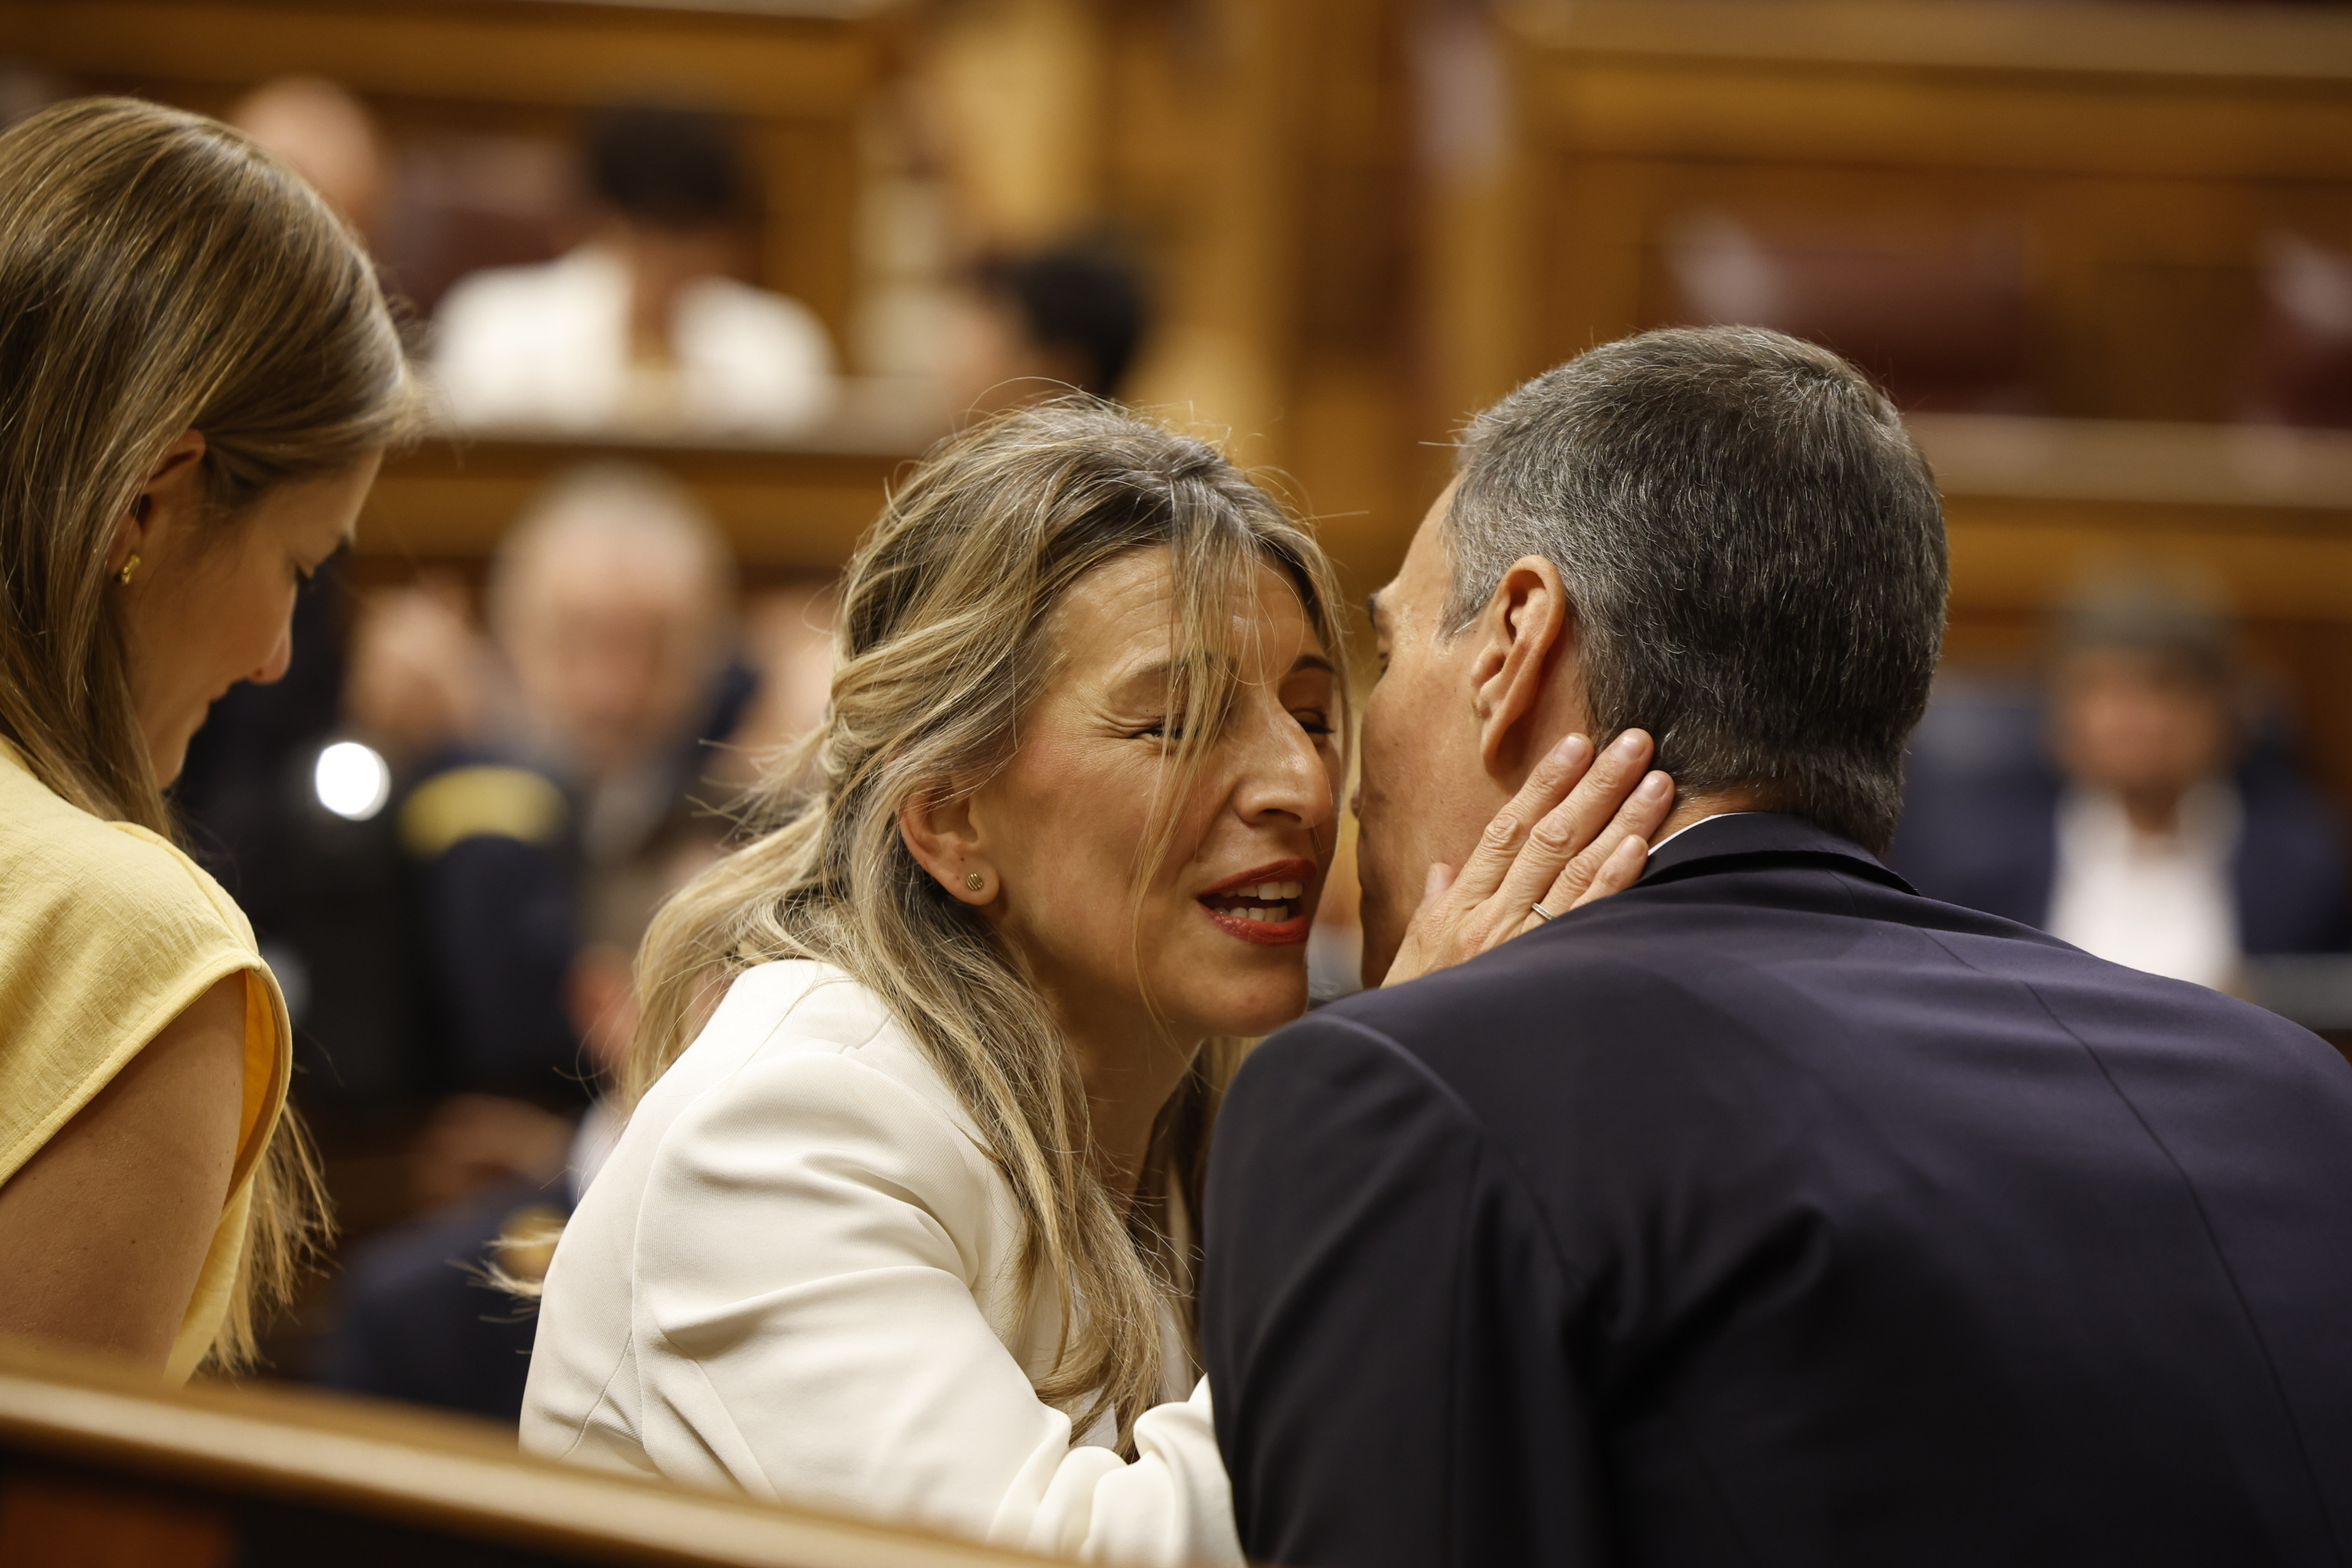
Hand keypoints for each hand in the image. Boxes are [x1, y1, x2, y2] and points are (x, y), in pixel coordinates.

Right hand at [1382, 729, 1672, 987]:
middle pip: (1550, 835)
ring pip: (1576, 866)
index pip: (1508, 828)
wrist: (1411, 1069)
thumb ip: (1433, 906)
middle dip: (1595, 783)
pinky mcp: (1549, 973)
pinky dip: (1614, 878)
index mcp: (1461, 906)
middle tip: (1635, 740)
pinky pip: (1588, 918)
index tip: (1576, 745)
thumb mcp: (1414, 956)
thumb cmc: (1415, 1013)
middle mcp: (1492, 916)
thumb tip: (1443, 871)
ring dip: (1620, 818)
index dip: (1544, 784)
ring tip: (1655, 778)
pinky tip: (1641, 845)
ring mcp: (1521, 943)